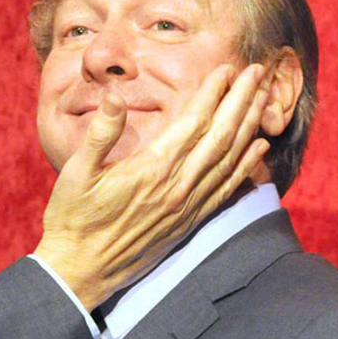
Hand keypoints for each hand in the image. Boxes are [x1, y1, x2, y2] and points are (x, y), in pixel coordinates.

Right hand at [33, 63, 271, 309]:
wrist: (81, 269)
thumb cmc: (73, 218)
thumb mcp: (76, 172)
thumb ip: (100, 134)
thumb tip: (116, 97)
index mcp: (152, 169)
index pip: (193, 123)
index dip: (213, 93)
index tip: (227, 69)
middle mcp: (178, 186)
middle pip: (221, 136)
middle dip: (242, 101)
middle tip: (258, 72)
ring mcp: (187, 206)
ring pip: (230, 159)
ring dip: (249, 126)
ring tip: (264, 98)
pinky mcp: (188, 221)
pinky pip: (226, 189)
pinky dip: (246, 166)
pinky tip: (259, 149)